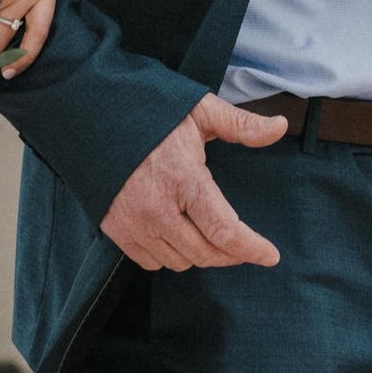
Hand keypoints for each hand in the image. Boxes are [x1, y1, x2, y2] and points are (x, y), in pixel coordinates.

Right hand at [100, 95, 287, 271]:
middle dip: (231, 253)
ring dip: (200, 254)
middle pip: (205, 253)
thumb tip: (281, 126)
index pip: (224, 230)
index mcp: (182, 177)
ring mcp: (132, 222)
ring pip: (180, 261)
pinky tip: (176, 234)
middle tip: (244, 244)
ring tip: (207, 232)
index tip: (270, 255)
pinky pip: (151, 262)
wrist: (91, 113)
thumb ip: (241, 124)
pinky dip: (170, 255)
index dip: (251, 248)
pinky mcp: (115, 229)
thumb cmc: (150, 111)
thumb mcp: (199, 110)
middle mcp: (156, 208)